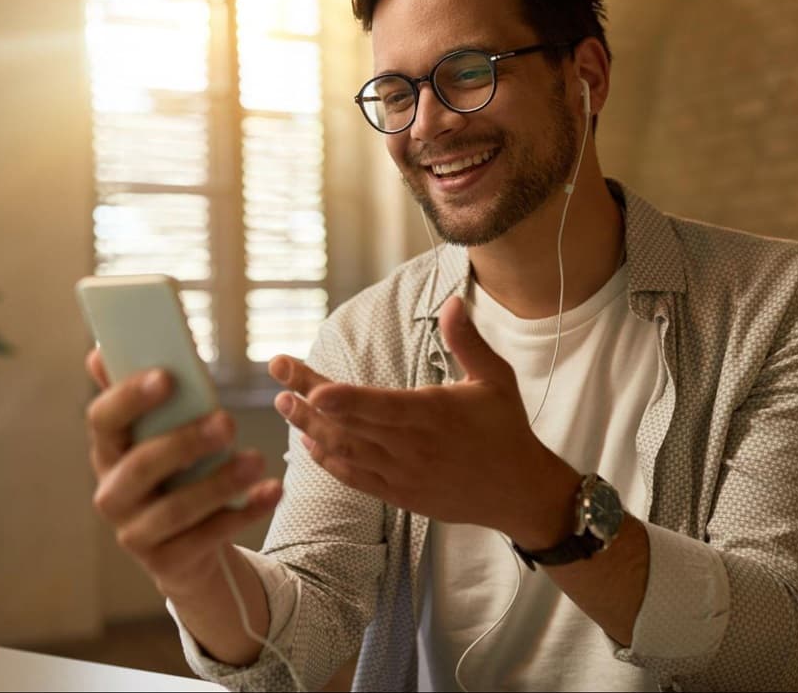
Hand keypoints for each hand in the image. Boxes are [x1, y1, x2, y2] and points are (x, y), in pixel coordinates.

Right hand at [84, 348, 282, 598]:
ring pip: (176, 509)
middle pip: (141, 466)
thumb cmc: (173, 474)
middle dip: (186, 442)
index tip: (168, 375)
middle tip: (228, 421)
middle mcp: (112, 494)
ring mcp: (135, 534)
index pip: (103, 420)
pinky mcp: (167, 564)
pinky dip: (243, 514)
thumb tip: (100, 353)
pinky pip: (207, 539)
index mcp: (107, 453)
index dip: (130, 397)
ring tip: (258, 461)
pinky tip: (271, 492)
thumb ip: (142, 399)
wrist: (184, 550)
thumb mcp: (158, 438)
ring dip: (221, 482)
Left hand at [268, 297, 578, 547]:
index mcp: (433, 415)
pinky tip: (308, 442)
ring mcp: (402, 474)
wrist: (520, 494)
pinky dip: (328, 461)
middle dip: (308, 396)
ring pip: (345, 450)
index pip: (380, 406)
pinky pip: (355, 477)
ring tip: (282, 403)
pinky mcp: (398, 494)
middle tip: (277, 371)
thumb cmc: (507, 430)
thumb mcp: (496, 379)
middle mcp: (412, 446)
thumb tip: (451, 302)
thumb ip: (467, 342)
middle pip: (350, 422)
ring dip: (309, 427)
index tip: (311, 389)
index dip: (344, 400)